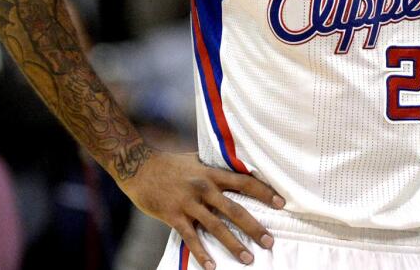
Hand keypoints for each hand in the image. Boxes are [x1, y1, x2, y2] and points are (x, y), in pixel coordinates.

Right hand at [119, 150, 284, 268]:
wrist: (138, 167)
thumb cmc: (171, 164)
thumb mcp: (197, 160)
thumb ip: (216, 168)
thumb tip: (238, 168)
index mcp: (212, 173)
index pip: (244, 183)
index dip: (264, 193)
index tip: (281, 204)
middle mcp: (203, 188)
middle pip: (234, 209)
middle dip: (254, 227)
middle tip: (269, 241)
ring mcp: (188, 203)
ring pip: (216, 227)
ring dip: (234, 244)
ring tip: (249, 258)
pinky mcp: (173, 216)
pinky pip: (191, 238)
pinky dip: (202, 253)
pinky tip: (213, 266)